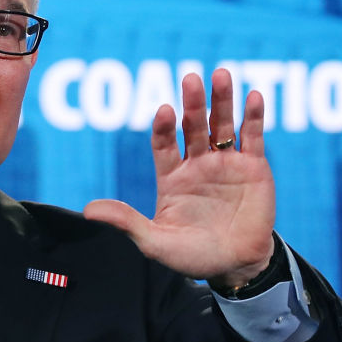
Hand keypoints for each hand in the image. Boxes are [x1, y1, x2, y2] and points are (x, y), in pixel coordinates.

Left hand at [83, 69, 275, 288]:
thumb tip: (87, 211)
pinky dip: (253, 116)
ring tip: (220, 74)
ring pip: (222, 125)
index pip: (163, 143)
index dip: (163, 127)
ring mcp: (225, 162)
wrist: (236, 267)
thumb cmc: (193, 256)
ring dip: (222, 100)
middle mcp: (197, 163)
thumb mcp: (155, 242)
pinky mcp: (254, 167)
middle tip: (191, 78)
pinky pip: (252, 137)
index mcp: (171, 176)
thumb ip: (126, 223)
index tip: (164, 111)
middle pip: (193, 126)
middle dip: (193, 103)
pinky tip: (252, 96)